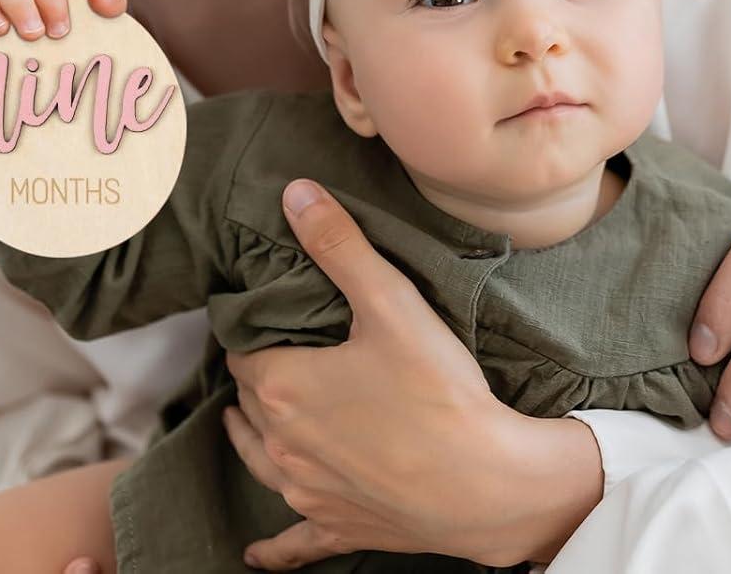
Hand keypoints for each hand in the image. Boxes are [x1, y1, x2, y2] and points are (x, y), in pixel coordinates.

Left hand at [222, 179, 602, 569]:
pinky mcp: (337, 526)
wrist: (485, 484)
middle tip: (271, 347)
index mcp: (285, 386)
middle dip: (257, 372)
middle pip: (252, 400)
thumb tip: (294, 193)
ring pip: (259, 460)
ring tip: (244, 416)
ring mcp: (308, 492)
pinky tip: (256, 554)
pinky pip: (292, 542)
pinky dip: (272, 546)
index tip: (263, 311)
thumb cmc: (439, 391)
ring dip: (251, 435)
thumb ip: (339, 244)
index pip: (246, 348)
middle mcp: (283, 444)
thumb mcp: (391, 302)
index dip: (252, 327)